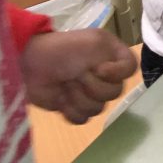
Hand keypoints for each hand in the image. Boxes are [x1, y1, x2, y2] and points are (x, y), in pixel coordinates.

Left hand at [19, 29, 136, 124]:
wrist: (32, 63)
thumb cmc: (66, 49)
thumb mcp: (97, 43)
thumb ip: (119, 59)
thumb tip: (112, 79)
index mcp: (113, 57)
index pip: (130, 70)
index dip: (117, 74)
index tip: (98, 69)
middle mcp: (106, 76)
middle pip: (114, 93)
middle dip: (92, 86)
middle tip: (76, 74)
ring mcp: (90, 93)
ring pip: (98, 108)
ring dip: (78, 97)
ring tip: (66, 84)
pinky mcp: (74, 108)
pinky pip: (83, 119)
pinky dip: (70, 110)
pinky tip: (61, 99)